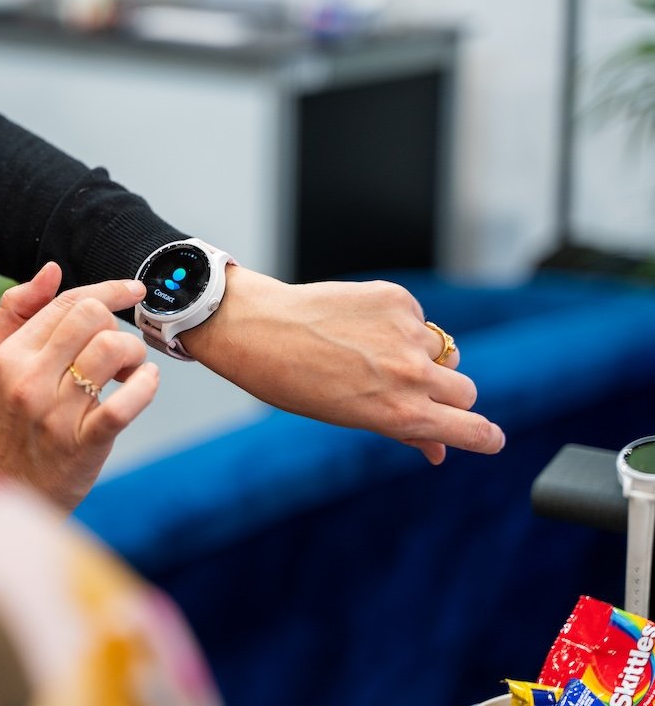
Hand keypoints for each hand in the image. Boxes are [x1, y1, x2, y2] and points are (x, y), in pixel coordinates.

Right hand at [0, 263, 159, 513]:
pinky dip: (146, 386)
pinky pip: (125, 404)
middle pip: (91, 318)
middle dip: (117, 325)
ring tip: (128, 370)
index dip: (108, 289)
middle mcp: (29, 381)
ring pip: (112, 351)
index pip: (66, 303)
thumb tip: (52, 270)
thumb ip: (15, 313)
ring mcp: (56, 415)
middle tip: (119, 348)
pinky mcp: (82, 446)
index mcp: (8, 358)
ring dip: (133, 353)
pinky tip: (146, 383)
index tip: (133, 290)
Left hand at [180, 267, 505, 463]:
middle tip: (410, 391)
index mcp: (401, 413)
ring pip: (441, 352)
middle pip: (465, 391)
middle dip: (447, 396)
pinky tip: (359, 327)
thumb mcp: (349, 417)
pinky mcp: (398, 299)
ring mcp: (408, 333)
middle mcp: (412, 374)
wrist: (260, 329)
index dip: (484, 436)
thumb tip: (438, 452)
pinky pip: (417, 320)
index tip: (490, 438)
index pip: (471, 428)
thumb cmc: (296, 382)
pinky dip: (398, 325)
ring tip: (370, 354)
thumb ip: (402, 430)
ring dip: (420, 356)